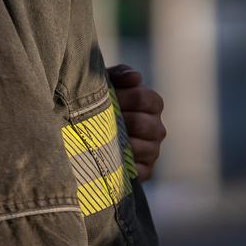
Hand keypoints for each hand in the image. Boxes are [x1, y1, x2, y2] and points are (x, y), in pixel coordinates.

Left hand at [107, 64, 165, 181]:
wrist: (88, 132)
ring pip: (146, 148)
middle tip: (102, 120)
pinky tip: (111, 159)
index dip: (127, 98)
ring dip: (124, 144)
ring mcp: (153, 150)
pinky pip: (141, 171)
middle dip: (123, 121)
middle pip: (146, 124)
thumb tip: (136, 77)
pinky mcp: (146, 171)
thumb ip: (120, 74)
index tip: (109, 98)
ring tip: (104, 139)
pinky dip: (127, 166)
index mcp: (152, 103)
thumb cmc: (102, 101)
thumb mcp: (108, 83)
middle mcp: (157, 127)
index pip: (148, 99)